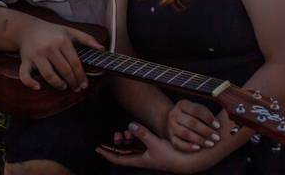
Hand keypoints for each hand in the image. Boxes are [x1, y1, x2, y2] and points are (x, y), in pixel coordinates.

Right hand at [16, 18, 103, 90]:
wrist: (28, 29)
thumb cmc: (52, 32)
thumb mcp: (70, 31)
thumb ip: (87, 39)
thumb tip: (102, 49)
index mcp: (62, 40)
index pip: (75, 62)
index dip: (81, 75)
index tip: (84, 84)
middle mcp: (49, 47)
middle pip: (64, 70)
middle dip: (72, 82)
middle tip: (76, 88)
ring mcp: (36, 55)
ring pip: (48, 75)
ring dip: (58, 84)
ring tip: (63, 87)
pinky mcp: (25, 61)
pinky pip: (25, 75)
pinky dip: (30, 83)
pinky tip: (38, 87)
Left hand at [97, 122, 213, 173]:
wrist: (187, 161)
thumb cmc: (171, 156)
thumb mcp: (155, 143)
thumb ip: (142, 133)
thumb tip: (130, 125)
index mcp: (138, 160)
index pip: (118, 158)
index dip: (106, 153)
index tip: (97, 148)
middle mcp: (141, 158)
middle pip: (122, 153)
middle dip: (115, 145)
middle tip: (111, 136)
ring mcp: (147, 154)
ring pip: (130, 148)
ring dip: (125, 140)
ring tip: (122, 133)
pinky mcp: (154, 149)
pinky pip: (139, 144)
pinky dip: (134, 137)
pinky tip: (133, 130)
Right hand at [166, 100, 220, 151]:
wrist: (171, 120)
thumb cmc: (190, 115)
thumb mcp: (194, 109)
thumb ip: (205, 112)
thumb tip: (224, 118)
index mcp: (182, 104)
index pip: (197, 109)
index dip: (208, 118)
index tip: (218, 125)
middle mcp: (174, 114)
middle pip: (191, 123)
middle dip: (206, 131)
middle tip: (217, 137)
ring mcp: (171, 126)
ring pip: (185, 134)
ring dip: (200, 139)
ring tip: (211, 144)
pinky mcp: (170, 138)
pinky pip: (179, 144)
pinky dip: (189, 146)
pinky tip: (198, 148)